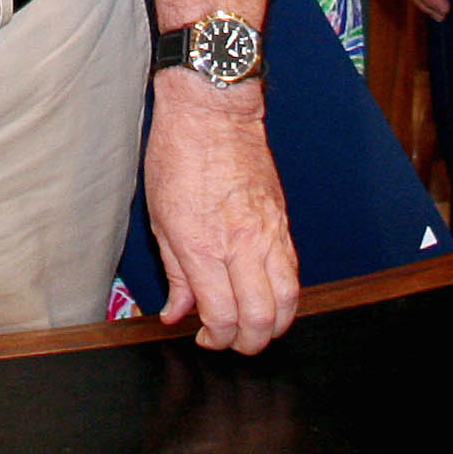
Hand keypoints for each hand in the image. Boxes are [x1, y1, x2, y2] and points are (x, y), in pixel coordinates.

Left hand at [141, 79, 296, 354]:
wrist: (213, 110)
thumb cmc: (178, 154)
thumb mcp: (159, 217)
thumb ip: (174, 272)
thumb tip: (176, 313)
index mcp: (202, 245)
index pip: (223, 317)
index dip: (216, 340)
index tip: (204, 338)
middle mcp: (241, 244)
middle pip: (262, 318)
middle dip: (249, 343)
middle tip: (231, 342)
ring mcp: (268, 233)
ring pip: (289, 300)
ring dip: (275, 325)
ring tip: (255, 328)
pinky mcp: (283, 221)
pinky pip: (294, 272)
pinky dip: (286, 296)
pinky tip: (270, 298)